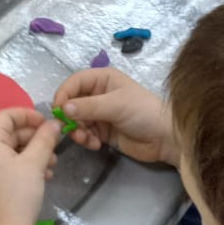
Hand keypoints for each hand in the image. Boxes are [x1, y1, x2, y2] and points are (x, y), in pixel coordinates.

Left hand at [0, 108, 61, 224]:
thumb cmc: (19, 194)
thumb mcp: (35, 163)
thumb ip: (45, 139)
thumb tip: (54, 123)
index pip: (5, 116)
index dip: (27, 114)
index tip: (47, 122)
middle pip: (10, 133)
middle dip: (34, 137)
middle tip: (55, 144)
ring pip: (13, 149)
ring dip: (34, 151)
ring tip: (53, 163)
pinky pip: (10, 162)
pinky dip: (28, 164)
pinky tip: (45, 174)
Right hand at [53, 68, 177, 165]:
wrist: (166, 139)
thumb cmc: (144, 112)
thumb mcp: (116, 105)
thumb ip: (88, 106)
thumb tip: (62, 109)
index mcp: (103, 79)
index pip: (75, 82)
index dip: (64, 94)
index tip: (57, 111)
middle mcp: (99, 94)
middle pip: (73, 103)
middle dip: (70, 117)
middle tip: (71, 131)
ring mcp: (100, 114)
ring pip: (77, 120)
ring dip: (78, 131)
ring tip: (87, 140)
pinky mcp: (103, 131)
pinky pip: (85, 134)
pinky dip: (86, 140)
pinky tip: (96, 145)